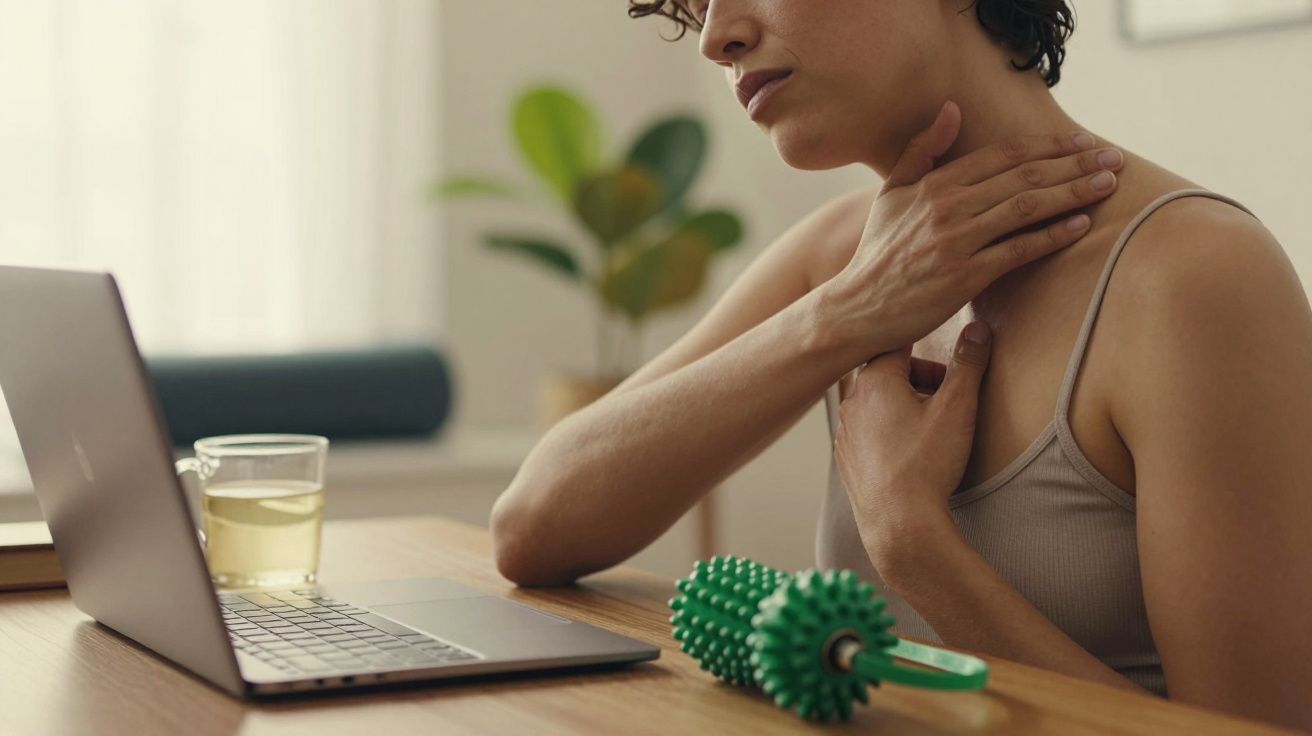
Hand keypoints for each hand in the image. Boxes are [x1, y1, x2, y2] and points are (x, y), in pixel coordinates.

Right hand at [822, 100, 1122, 357]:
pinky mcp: (964, 277)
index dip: (1047, 147)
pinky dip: (1052, 235)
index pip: (1002, 156)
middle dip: (1073, 165)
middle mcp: (947, 208)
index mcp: (934, 184)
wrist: (859, 306)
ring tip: (1107, 185)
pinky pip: (1018, 250)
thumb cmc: (879, 251)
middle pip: (1023, 177)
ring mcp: (956, 242)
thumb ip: (923, 150)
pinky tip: (1080, 224)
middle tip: (1113, 159)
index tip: (1082, 144)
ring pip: (1025, 208)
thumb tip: (952, 108)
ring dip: (1072, 193)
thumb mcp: (893, 193)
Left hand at [832, 321, 992, 567]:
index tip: (946, 363)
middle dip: (921, 380)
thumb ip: (968, 363)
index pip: (900, 343)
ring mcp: (846, 431)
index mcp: (875, 379)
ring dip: (904, 406)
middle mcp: (852, 400)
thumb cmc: (927, 463)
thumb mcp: (957, 407)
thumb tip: (979, 328)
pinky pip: (869, 432)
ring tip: (932, 428)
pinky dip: (890, 433)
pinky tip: (911, 453)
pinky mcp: (846, 459)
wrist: (899, 523)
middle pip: (889, 373)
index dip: (928, 349)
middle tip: (948, 399)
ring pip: (878, 403)